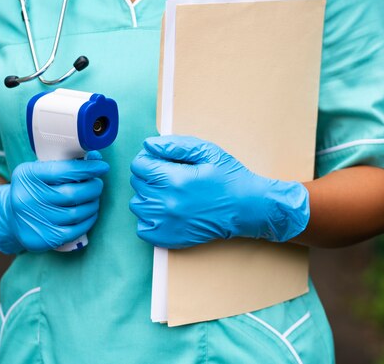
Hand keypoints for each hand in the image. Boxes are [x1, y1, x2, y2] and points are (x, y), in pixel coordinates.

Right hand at [0, 152, 108, 253]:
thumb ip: (67, 163)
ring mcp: (34, 220)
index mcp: (27, 175)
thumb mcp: (42, 171)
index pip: (63, 170)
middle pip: (72, 194)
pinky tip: (90, 213)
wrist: (10, 217)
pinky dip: (89, 220)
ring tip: (94, 199)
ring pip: (76, 213)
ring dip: (93, 204)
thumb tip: (96, 158)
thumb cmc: (34, 189)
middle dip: (93, 188)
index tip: (102, 167)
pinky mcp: (43, 238)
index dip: (87, 168)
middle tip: (97, 184)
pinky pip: (75, 230)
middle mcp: (27, 198)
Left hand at [129, 136, 309, 248]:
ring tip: (168, 193)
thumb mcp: (207, 151)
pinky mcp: (168, 238)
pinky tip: (166, 210)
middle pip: (137, 184)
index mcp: (175, 179)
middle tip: (169, 175)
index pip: (139, 165)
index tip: (160, 161)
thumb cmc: (229, 178)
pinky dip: (149, 218)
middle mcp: (167, 203)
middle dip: (149, 176)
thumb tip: (148, 145)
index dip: (148, 159)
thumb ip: (175, 145)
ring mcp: (166, 223)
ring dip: (148, 196)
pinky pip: (142, 227)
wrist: (246, 208)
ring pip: (137, 205)